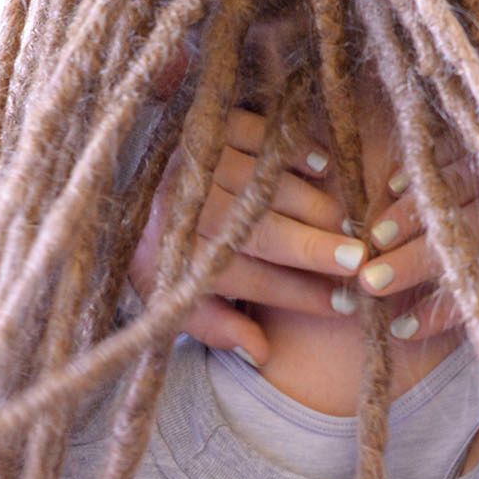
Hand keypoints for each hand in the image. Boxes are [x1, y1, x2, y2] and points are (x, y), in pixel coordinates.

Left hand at [127, 108, 359, 366]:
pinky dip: (293, 149)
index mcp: (175, 259)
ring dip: (311, 204)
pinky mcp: (209, 124)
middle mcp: (183, 209)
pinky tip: (322, 168)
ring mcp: (197, 161)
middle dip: (312, 248)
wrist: (119, 196)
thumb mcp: (175, 302)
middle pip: (256, 232)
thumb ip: (216, 327)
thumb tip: (261, 353)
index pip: (244, 280)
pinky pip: (257, 132)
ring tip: (348, 223)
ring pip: (263, 183)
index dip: (295, 294)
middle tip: (360, 261)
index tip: (342, 305)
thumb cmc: (162, 257)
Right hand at [351, 132, 478, 369]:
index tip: (402, 328)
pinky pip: (455, 149)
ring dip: (410, 215)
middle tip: (370, 282)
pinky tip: (392, 187)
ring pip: (452, 192)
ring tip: (374, 238)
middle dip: (414, 262)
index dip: (444, 309)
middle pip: (464, 238)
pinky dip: (422, 168)